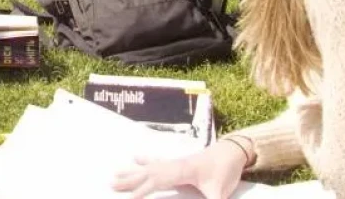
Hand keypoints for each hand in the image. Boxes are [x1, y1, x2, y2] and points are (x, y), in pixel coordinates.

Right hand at [112, 139, 249, 198]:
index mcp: (181, 170)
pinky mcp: (178, 163)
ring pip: (149, 167)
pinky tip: (135, 157)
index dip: (143, 189)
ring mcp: (175, 162)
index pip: (157, 180)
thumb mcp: (220, 192)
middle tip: (110, 184)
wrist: (233, 151)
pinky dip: (144, 161)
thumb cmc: (226, 170)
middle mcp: (174, 165)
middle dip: (129, 180)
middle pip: (147, 172)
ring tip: (115, 173)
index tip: (128, 198)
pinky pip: (156, 162)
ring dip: (132, 171)